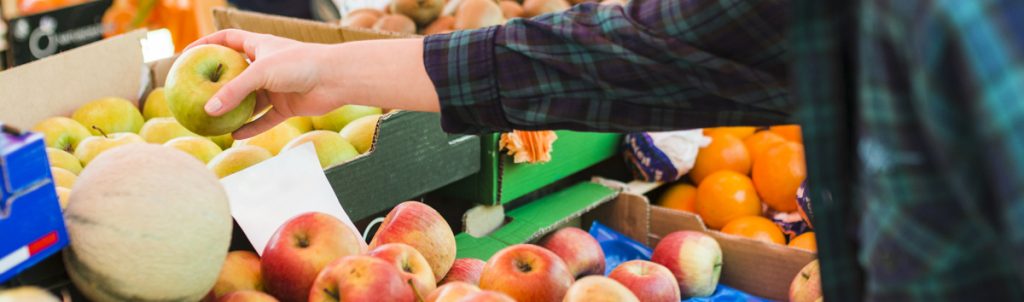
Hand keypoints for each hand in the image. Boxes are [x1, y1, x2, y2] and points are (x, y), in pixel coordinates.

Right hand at [186, 29, 344, 138]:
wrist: (336, 79)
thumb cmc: (300, 65)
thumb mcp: (261, 72)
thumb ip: (234, 91)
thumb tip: (208, 110)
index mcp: (260, 46)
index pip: (228, 39)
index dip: (208, 43)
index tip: (187, 54)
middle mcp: (267, 65)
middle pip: (236, 73)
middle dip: (217, 83)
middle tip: (194, 93)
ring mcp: (277, 86)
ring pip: (250, 100)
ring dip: (234, 110)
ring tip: (211, 121)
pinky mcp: (288, 106)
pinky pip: (265, 119)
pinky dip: (252, 127)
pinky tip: (235, 137)